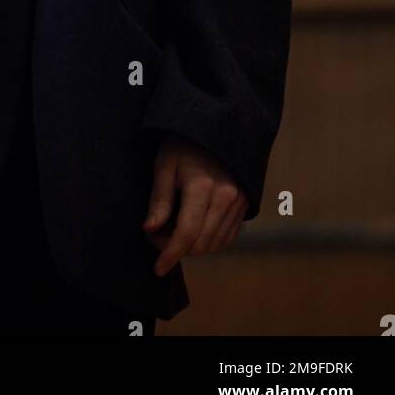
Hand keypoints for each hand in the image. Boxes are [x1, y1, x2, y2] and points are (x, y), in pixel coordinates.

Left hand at [142, 136, 248, 275]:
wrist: (216, 126)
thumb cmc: (184, 143)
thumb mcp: (164, 165)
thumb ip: (159, 199)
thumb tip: (150, 230)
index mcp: (203, 186)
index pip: (186, 234)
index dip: (170, 254)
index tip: (157, 269)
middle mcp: (226, 197)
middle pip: (201, 244)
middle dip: (177, 249)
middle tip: (157, 235)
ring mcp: (239, 201)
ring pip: (215, 244)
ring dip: (193, 246)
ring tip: (173, 228)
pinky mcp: (245, 203)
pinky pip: (228, 236)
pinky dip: (210, 241)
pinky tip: (193, 228)